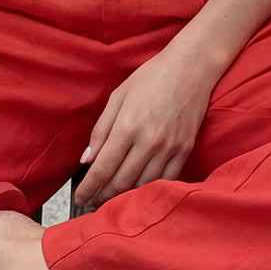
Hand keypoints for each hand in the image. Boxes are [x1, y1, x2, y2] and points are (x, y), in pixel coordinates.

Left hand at [74, 49, 213, 209]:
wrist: (191, 67)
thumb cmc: (152, 77)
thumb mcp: (119, 96)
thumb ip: (101, 129)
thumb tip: (86, 159)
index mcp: (127, 126)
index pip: (102, 168)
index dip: (88, 188)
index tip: (80, 197)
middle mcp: (148, 141)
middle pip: (121, 182)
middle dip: (102, 196)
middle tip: (92, 202)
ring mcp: (169, 147)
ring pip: (143, 185)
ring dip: (124, 197)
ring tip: (111, 200)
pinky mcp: (185, 149)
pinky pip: (166, 180)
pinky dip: (150, 190)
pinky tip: (139, 192)